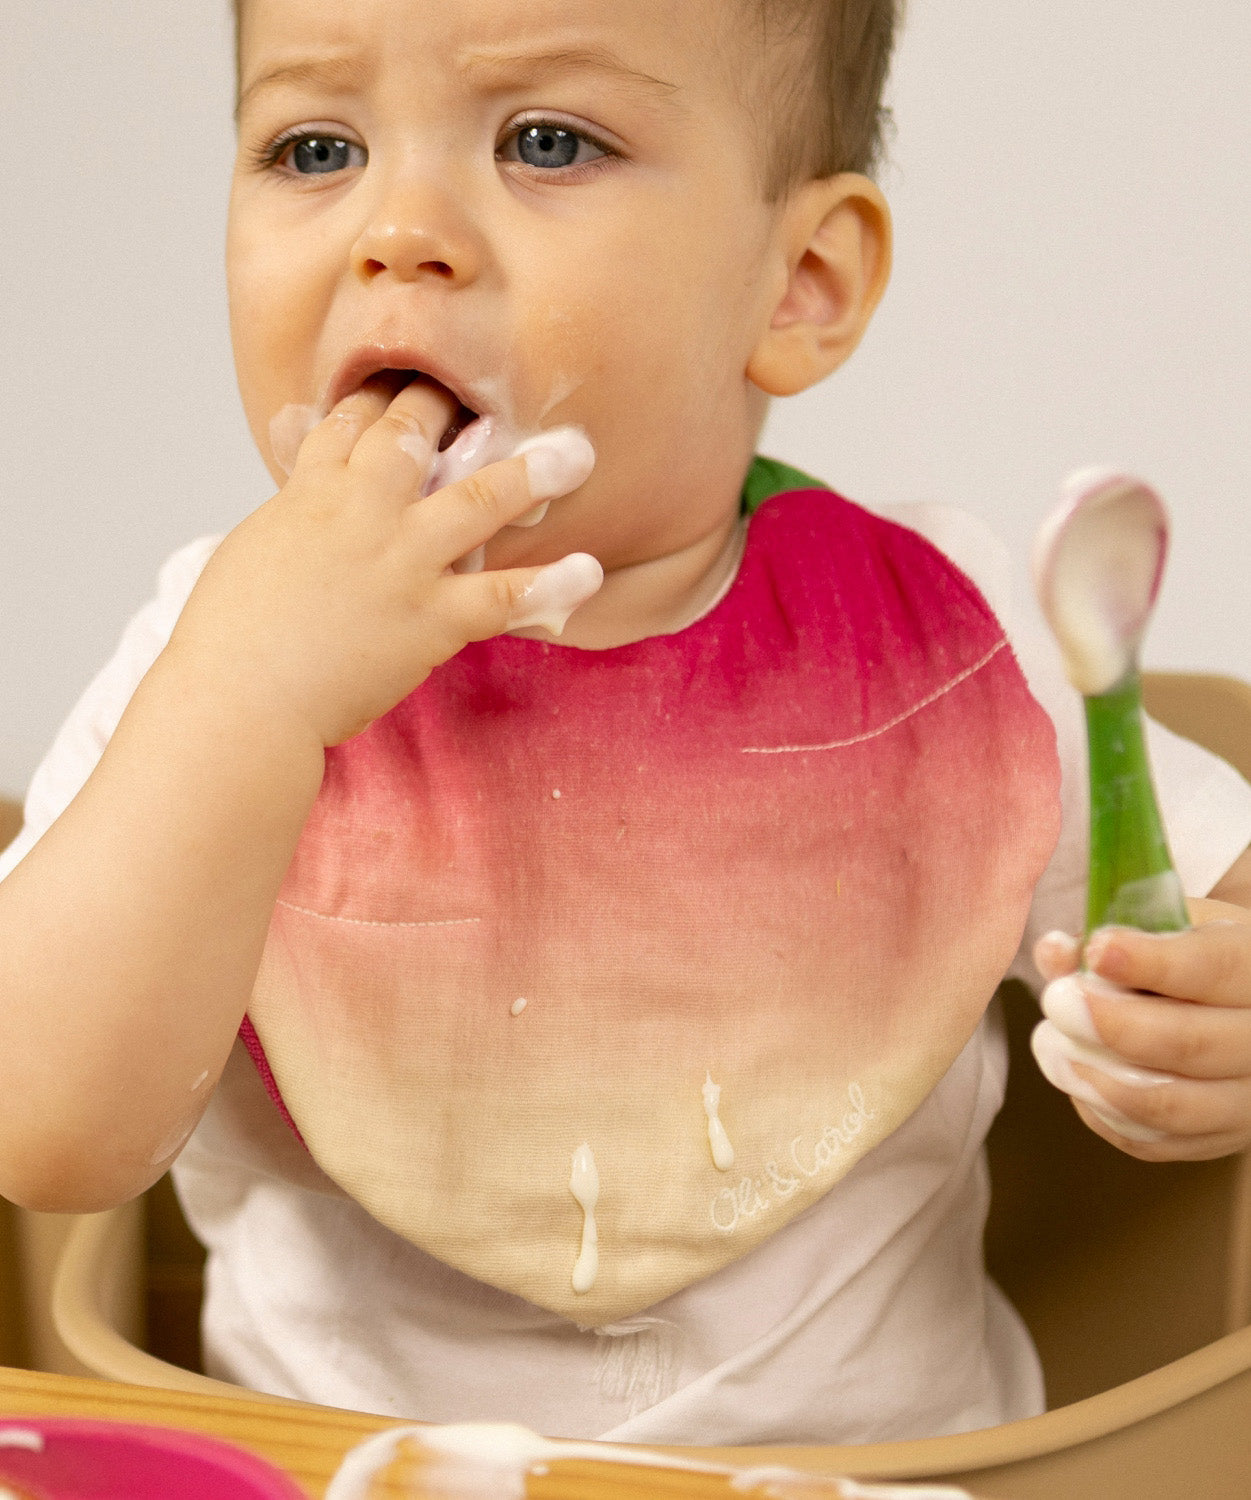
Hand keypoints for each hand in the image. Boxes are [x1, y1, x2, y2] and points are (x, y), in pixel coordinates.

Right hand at [166, 376, 600, 747]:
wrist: (239, 698)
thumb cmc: (230, 637)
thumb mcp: (253, 552)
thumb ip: (295, 519)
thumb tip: (309, 506)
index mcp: (310, 492)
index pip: (353, 421)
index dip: (385, 394)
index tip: (412, 378)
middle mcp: (362, 511)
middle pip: (415, 434)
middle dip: (451, 404)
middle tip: (491, 388)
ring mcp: (403, 562)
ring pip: (477, 500)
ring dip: (531, 473)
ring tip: (578, 453)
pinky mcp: (431, 617)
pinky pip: (503, 596)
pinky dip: (550, 585)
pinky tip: (589, 572)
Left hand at [1031, 899, 1250, 1158]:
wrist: (1232, 1005)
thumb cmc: (1186, 955)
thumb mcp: (1163, 927)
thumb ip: (1106, 934)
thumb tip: (1054, 952)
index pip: (1212, 968)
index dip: (1152, 962)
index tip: (1098, 951)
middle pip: (1191, 1044)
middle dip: (1112, 1025)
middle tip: (1058, 1002)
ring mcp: (1247, 1099)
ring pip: (1170, 1104)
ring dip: (1097, 1077)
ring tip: (1052, 1043)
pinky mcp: (1217, 1138)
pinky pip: (1151, 1141)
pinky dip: (1101, 1110)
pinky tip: (1076, 1073)